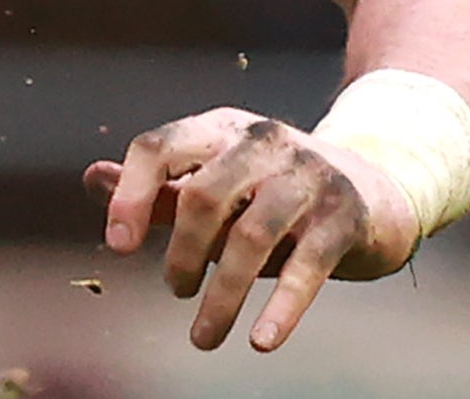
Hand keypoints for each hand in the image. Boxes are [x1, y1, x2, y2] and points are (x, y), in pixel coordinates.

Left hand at [84, 106, 421, 352]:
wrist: (376, 190)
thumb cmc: (274, 192)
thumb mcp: (216, 182)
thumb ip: (159, 188)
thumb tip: (93, 179)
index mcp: (219, 128)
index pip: (159, 148)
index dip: (131, 196)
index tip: (117, 246)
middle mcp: (262, 140)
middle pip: (204, 196)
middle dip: (183, 253)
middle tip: (175, 290)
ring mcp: (308, 175)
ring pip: (252, 236)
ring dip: (223, 294)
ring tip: (203, 335)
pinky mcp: (345, 215)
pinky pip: (308, 265)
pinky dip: (282, 308)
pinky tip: (261, 341)